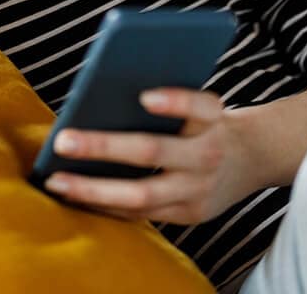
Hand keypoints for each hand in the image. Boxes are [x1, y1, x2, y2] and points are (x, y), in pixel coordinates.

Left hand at [43, 88, 253, 224]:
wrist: (251, 158)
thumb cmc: (204, 119)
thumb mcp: (199, 101)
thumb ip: (166, 96)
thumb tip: (100, 92)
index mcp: (213, 116)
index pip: (199, 105)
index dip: (175, 101)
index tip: (144, 96)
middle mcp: (208, 153)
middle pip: (154, 150)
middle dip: (104, 146)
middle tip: (63, 140)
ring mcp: (199, 189)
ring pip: (142, 194)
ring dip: (93, 189)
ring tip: (55, 180)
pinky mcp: (189, 214)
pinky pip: (141, 213)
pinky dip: (105, 205)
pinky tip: (75, 196)